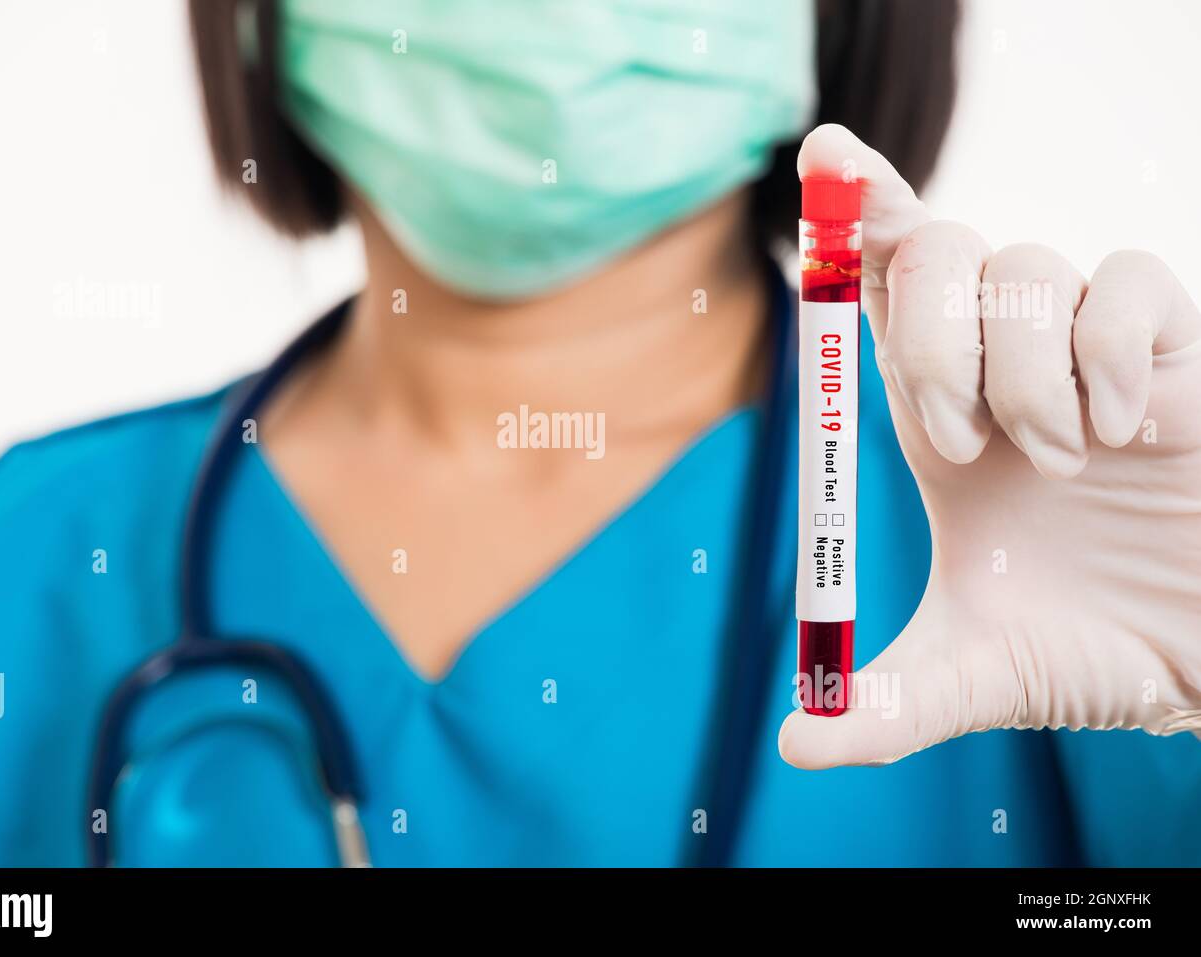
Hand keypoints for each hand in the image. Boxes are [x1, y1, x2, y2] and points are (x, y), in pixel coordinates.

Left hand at [779, 124, 1200, 767]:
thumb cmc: (1093, 647)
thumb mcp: (977, 676)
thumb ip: (887, 703)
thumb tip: (799, 739)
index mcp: (937, 416)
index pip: (885, 288)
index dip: (858, 214)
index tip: (823, 159)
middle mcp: (1002, 364)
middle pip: (938, 250)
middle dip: (926, 333)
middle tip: (957, 442)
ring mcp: (1089, 348)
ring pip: (1028, 263)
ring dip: (1020, 370)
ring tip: (1061, 463)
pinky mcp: (1175, 348)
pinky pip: (1131, 281)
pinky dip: (1109, 354)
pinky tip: (1123, 429)